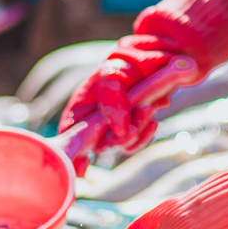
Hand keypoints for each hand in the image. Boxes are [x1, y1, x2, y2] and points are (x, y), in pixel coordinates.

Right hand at [59, 45, 181, 174]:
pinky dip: (145, 133)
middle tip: (140, 117)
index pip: (68, 137)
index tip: (81, 170)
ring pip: (119, 145)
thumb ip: (112, 100)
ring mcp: (110, 127)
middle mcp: (91, 121)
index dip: (69, 156)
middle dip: (118, 137)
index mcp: (80, 108)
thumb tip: (118, 131)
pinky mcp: (129, 129)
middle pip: (97, 145)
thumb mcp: (114, 74)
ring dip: (137, 131)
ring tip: (149, 107)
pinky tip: (153, 121)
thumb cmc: (128, 62)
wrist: (158, 58)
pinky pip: (134, 142)